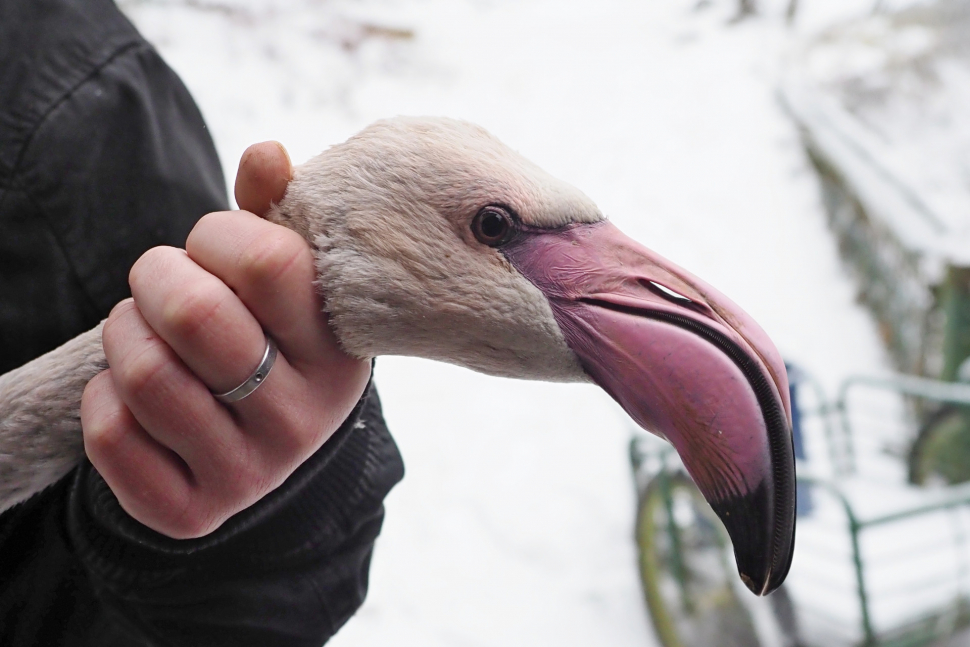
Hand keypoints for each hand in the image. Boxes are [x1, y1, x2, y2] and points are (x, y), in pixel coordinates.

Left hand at [80, 143, 370, 538]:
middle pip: (193, 314)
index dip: (216, 233)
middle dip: (155, 276)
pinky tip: (136, 394)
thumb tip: (266, 154)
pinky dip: (104, 397)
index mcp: (341, 351)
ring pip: (142, 374)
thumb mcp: (288, 277)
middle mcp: (307, 420)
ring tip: (147, 333)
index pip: (267, 261)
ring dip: (124, 333)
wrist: (259, 440)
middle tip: (162, 281)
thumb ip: (276, 211)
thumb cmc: (269, 334)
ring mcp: (253, 473)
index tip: (213, 247)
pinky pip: (110, 434)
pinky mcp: (195, 513)